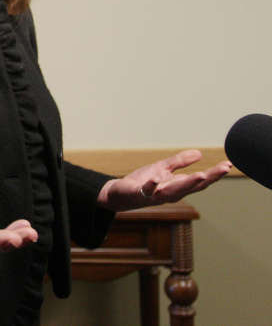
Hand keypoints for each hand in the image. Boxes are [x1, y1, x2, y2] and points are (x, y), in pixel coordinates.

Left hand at [96, 149, 231, 210]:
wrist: (120, 194)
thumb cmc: (142, 182)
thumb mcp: (163, 168)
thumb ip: (180, 162)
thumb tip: (200, 153)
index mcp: (177, 187)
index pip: (200, 181)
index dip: (215, 174)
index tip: (229, 164)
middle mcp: (170, 193)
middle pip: (192, 186)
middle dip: (208, 178)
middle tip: (223, 169)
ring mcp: (155, 195)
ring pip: (174, 191)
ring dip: (187, 183)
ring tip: (201, 174)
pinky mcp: (139, 193)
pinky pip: (147, 191)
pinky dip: (152, 186)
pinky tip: (157, 180)